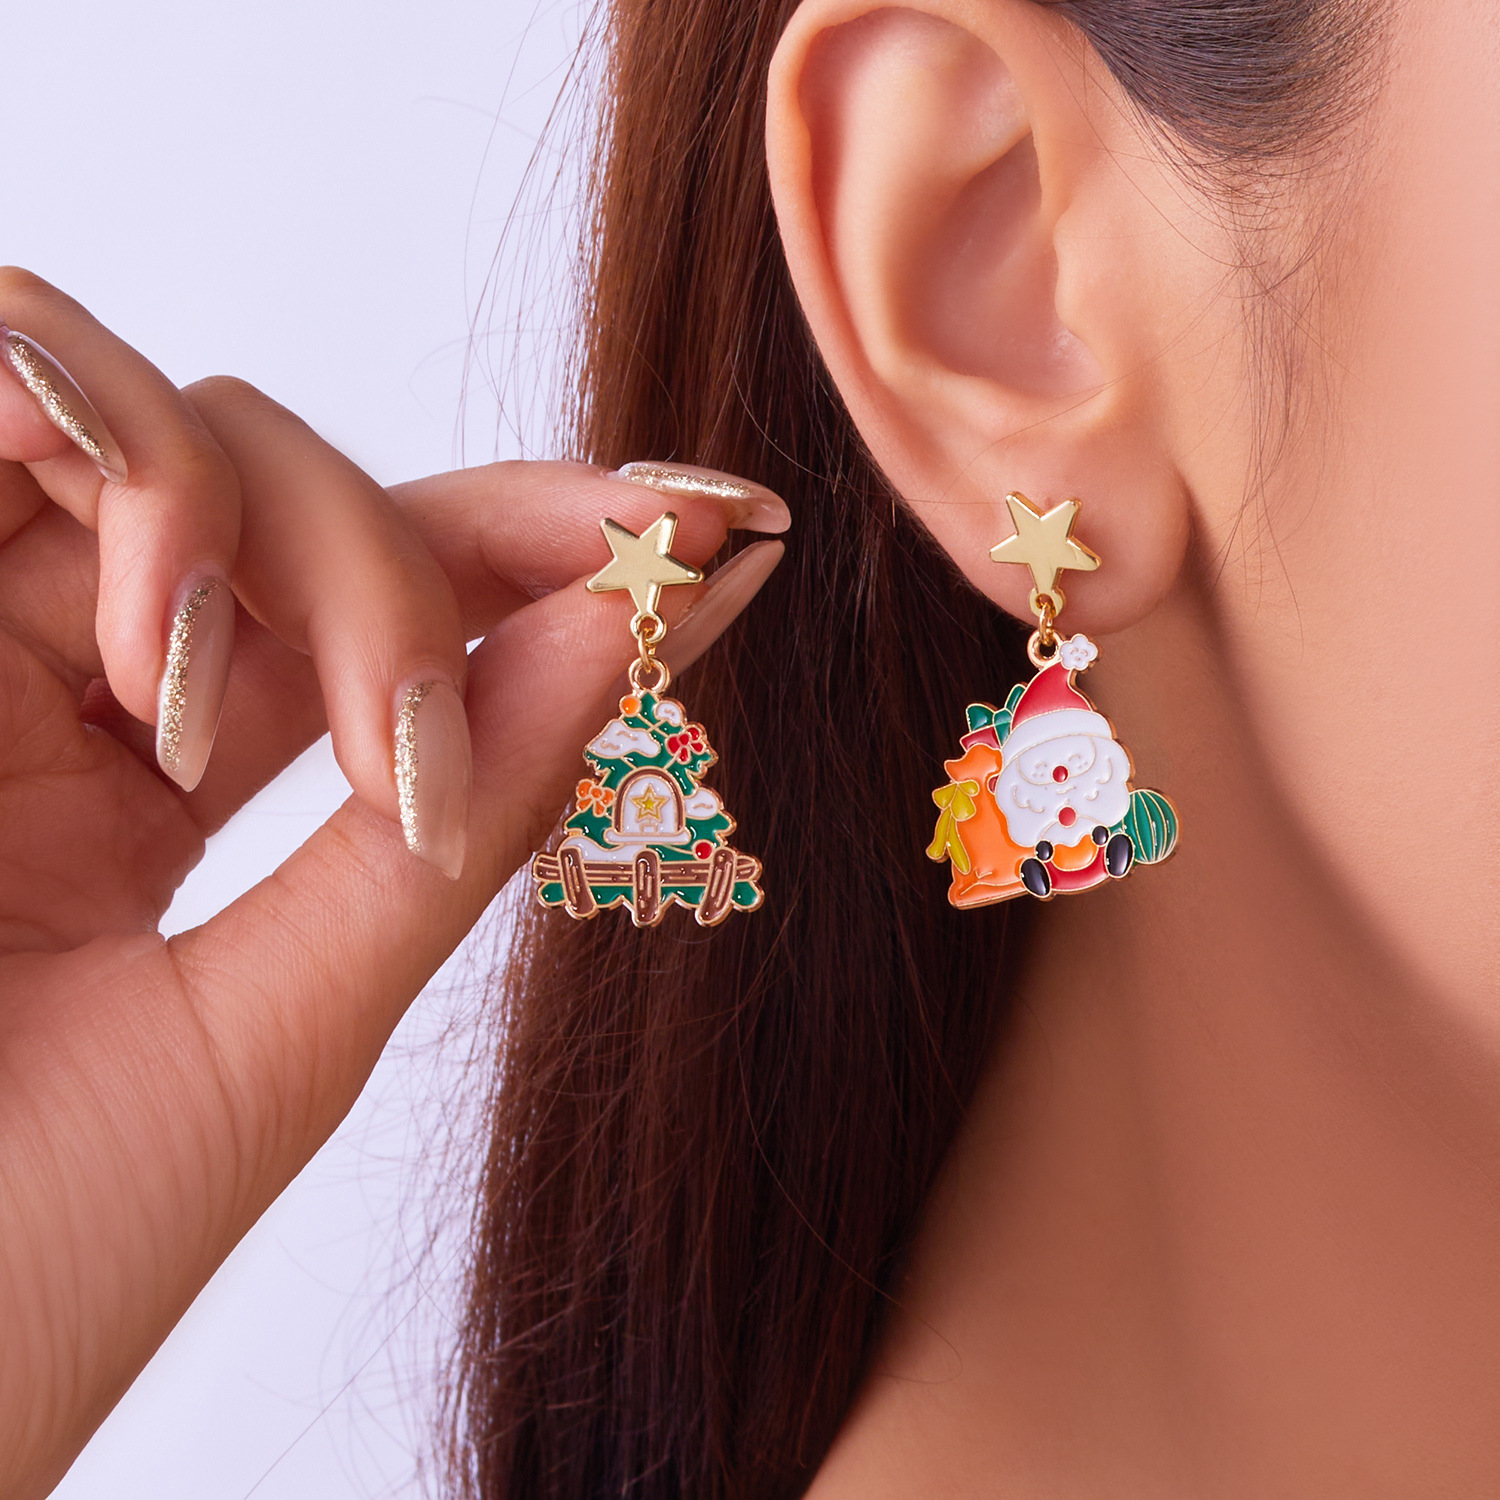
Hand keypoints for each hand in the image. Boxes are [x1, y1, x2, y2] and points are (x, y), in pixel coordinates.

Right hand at [0, 269, 787, 1496]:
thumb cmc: (28, 1253)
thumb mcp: (285, 1033)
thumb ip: (451, 831)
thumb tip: (627, 639)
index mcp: (171, 794)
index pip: (396, 620)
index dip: (565, 560)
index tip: (726, 536)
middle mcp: (84, 697)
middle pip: (323, 507)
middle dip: (486, 531)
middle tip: (633, 561)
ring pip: (193, 440)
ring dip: (288, 528)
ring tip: (225, 711)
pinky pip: (10, 391)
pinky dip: (116, 451)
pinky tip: (143, 612)